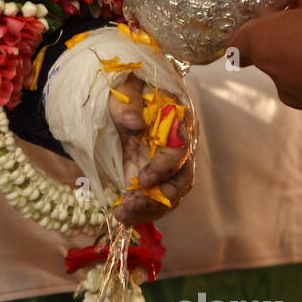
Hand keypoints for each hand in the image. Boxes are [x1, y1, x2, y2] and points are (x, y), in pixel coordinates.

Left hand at [106, 76, 194, 224]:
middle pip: (181, 180)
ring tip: (123, 216)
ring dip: (149, 209)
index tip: (142, 180)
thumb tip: (134, 126)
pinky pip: (156, 199)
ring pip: (170, 195)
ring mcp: (166, 164)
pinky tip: (124, 216)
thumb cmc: (126, 85)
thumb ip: (127, 104)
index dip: (164, 168)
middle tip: (130, 205)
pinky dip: (142, 210)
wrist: (120, 92)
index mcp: (177, 122)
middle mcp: (177, 146)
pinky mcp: (154, 175)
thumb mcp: (124, 87)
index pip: (180, 150)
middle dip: (158, 198)